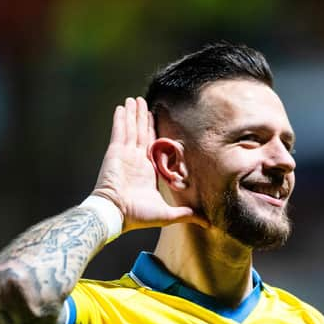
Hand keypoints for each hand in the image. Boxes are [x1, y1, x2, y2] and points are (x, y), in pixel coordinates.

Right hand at [92, 97, 207, 231]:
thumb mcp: (167, 215)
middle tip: (144, 101)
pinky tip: (122, 107)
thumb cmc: (138, 216)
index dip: (154, 131)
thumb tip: (208, 223)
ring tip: (134, 99)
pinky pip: (120, 131)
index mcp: (148, 170)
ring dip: (133, 113)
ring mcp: (125, 154)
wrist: (117, 214)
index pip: (153, 145)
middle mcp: (136, 160)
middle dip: (143, 117)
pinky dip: (121, 119)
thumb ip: (186, 215)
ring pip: (131, 128)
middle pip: (141, 132)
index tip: (157, 119)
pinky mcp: (116, 152)